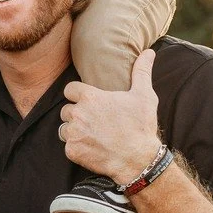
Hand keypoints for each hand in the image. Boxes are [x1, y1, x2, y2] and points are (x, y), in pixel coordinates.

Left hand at [60, 49, 162, 187]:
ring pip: (64, 128)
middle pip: (66, 110)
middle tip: (93, 121)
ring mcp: (73, 133)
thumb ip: (141, 71)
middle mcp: (78, 114)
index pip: (69, 89)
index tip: (87, 101)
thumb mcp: (144, 95)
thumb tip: (149, 52)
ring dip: (74, 131)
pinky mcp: (72, 151)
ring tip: (92, 134)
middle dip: (76, 114)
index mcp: (90, 97)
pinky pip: (68, 147)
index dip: (77, 95)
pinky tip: (92, 148)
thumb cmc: (141, 126)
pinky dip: (77, 148)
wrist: (138, 159)